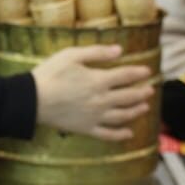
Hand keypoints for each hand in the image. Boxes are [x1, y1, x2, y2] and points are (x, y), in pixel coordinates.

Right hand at [31, 45, 152, 141]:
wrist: (32, 100)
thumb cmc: (50, 74)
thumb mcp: (71, 55)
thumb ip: (97, 52)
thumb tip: (119, 50)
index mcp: (98, 80)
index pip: (125, 76)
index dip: (139, 73)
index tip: (148, 71)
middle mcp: (101, 100)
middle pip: (128, 97)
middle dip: (142, 93)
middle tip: (151, 90)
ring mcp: (95, 116)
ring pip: (122, 116)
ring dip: (136, 111)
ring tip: (145, 107)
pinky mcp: (86, 128)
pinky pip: (107, 134)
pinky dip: (120, 135)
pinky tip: (129, 133)